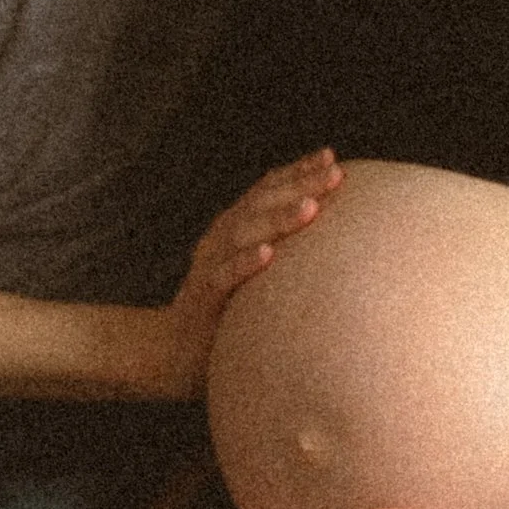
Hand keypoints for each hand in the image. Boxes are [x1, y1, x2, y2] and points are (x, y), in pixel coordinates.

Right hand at [118, 153, 342, 400]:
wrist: (174, 350)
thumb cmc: (228, 308)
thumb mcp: (254, 271)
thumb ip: (280, 247)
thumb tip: (327, 233)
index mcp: (235, 226)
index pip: (267, 190)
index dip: (297, 171)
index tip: (331, 158)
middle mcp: (221, 237)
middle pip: (261, 203)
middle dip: (299, 185)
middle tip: (334, 174)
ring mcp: (209, 263)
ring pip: (244, 233)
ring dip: (278, 218)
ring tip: (310, 208)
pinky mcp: (202, 296)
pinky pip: (222, 276)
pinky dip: (243, 264)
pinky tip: (267, 255)